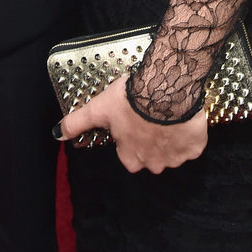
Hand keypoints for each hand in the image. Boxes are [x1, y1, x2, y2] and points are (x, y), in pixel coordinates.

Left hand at [57, 76, 207, 172]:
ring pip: (173, 151)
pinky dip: (190, 133)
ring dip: (171, 137)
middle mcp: (153, 164)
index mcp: (130, 158)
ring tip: (167, 113)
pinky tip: (183, 117)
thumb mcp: (99, 108)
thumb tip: (56, 135)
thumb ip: (77, 123)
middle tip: (150, 115)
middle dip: (151, 139)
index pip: (128, 154)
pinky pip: (193, 144)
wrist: (166, 87)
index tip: (132, 119)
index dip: (130, 136)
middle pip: (151, 156)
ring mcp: (176, 158)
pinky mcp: (195, 147)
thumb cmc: (131, 99)